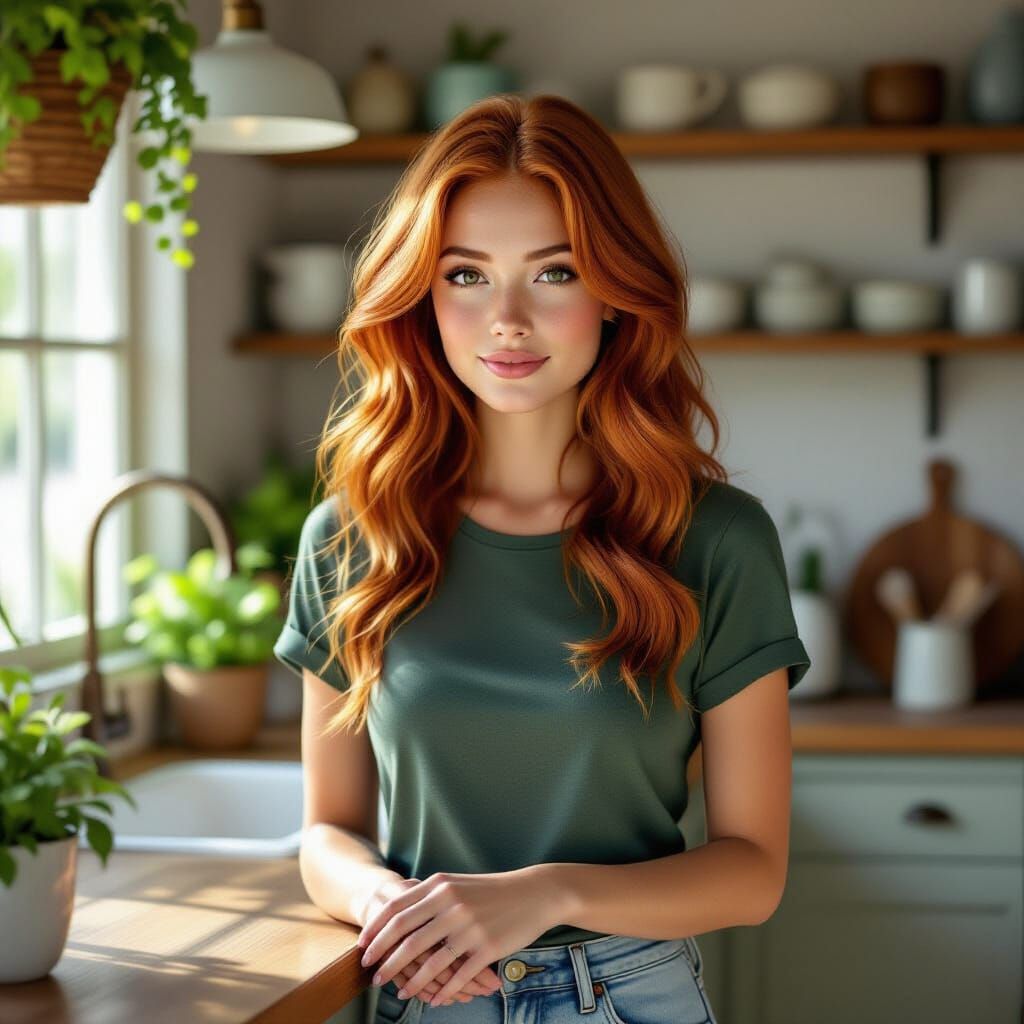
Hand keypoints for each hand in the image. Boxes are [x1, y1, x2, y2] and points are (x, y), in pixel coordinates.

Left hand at [359, 867, 559, 1006]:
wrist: (533, 893)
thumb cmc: (492, 891)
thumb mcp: (457, 884)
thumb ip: (429, 895)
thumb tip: (397, 911)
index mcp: (440, 886)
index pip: (396, 909)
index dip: (376, 931)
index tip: (363, 947)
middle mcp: (451, 904)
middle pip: (406, 936)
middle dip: (385, 958)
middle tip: (372, 974)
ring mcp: (469, 926)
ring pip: (429, 960)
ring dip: (410, 980)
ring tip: (398, 992)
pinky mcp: (487, 947)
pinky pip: (458, 975)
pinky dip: (443, 990)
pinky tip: (434, 999)